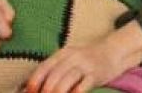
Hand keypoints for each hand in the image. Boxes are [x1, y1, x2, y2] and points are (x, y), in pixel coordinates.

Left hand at [27, 22, 141, 92]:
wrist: (113, 52)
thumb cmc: (85, 60)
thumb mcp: (68, 60)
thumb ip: (52, 71)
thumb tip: (28, 87)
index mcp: (62, 54)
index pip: (44, 67)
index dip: (34, 82)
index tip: (29, 92)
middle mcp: (73, 57)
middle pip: (54, 76)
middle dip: (46, 91)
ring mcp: (86, 65)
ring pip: (67, 80)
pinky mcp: (97, 73)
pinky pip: (84, 84)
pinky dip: (76, 92)